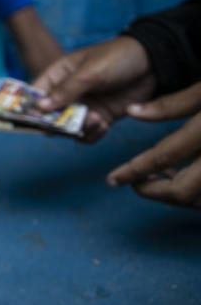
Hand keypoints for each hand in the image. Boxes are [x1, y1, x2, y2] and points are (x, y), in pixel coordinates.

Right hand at [33, 36, 156, 141]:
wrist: (154, 63)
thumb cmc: (117, 58)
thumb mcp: (89, 72)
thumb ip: (66, 90)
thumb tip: (41, 108)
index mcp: (59, 75)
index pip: (35, 93)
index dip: (30, 107)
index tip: (31, 120)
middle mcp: (68, 93)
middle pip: (50, 116)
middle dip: (58, 123)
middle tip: (70, 124)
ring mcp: (84, 106)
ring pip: (69, 128)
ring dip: (79, 129)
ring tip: (97, 120)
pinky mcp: (101, 117)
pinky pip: (88, 133)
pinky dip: (93, 134)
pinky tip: (104, 125)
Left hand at [107, 92, 200, 209]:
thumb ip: (170, 105)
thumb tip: (132, 112)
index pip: (162, 157)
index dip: (133, 171)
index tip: (112, 180)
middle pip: (182, 191)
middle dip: (153, 192)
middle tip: (135, 184)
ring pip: (198, 199)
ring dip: (176, 195)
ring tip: (159, 177)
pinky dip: (193, 192)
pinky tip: (183, 174)